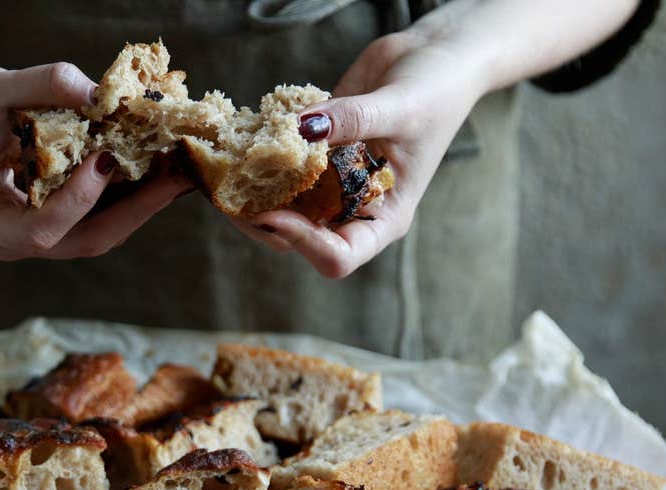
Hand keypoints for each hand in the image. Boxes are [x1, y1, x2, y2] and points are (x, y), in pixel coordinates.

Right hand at [0, 62, 193, 260]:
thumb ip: (41, 84)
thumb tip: (99, 91)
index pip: (39, 231)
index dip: (77, 202)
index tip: (104, 159)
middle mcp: (14, 241)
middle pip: (85, 241)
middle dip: (136, 208)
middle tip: (176, 175)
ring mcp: (42, 236)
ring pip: (103, 232)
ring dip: (146, 203)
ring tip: (183, 169)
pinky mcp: (65, 222)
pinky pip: (106, 215)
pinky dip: (136, 193)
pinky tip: (166, 167)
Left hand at [235, 30, 489, 277]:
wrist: (433, 57)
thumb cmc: (437, 91)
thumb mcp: (402, 107)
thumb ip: (353, 119)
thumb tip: (302, 129)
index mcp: (383, 217)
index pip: (337, 255)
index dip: (302, 242)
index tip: (273, 212)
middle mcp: (352, 208)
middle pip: (296, 239)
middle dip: (261, 218)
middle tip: (230, 186)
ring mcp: (331, 183)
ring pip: (280, 204)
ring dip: (252, 188)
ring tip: (229, 162)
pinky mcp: (315, 154)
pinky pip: (279, 166)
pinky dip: (259, 155)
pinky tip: (245, 135)